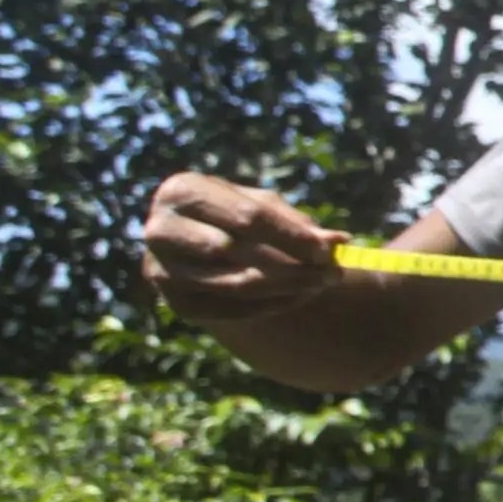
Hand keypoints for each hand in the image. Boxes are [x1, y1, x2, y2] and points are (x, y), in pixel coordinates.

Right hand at [140, 173, 346, 324]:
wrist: (194, 240)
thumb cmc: (234, 212)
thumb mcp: (261, 206)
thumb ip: (296, 222)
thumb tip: (340, 241)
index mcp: (182, 192)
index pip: (246, 217)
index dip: (290, 235)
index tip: (329, 249)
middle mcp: (162, 230)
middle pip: (238, 252)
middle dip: (292, 264)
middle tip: (333, 272)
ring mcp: (162, 270)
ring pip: (236, 284)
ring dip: (287, 287)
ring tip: (323, 283)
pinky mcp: (175, 303)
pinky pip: (230, 310)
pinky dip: (270, 305)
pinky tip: (299, 296)